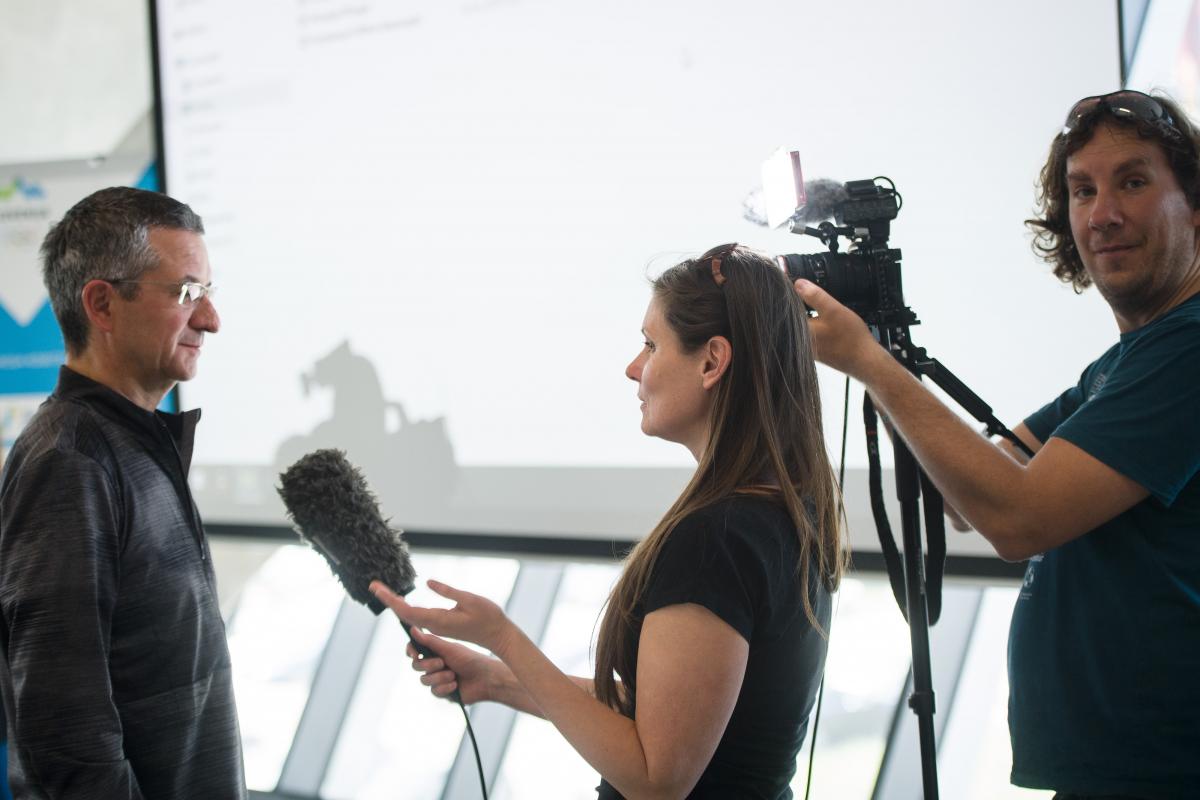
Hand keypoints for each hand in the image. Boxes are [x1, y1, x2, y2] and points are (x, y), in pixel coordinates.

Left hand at [370, 579, 515, 655]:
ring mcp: (436, 626)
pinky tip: (401, 601)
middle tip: (374, 586)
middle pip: (404, 613)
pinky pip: (418, 617)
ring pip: (410, 615)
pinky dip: (406, 607)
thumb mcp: (469, 599)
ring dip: (396, 603)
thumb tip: (428, 582)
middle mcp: (434, 625)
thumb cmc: (488, 616)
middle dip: (388, 599)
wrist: (497, 635)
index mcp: (438, 620)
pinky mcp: (440, 625)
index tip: (377, 589)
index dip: (391, 600)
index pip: (408, 610)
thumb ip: (447, 592)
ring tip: (383, 591)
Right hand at [405, 625, 509, 704]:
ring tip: (453, 675)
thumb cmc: (470, 659)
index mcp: (435, 651)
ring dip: (439, 677)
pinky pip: (434, 691)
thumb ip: (430, 641)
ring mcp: (437, 679)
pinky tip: (456, 685)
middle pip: (416, 666)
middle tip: (442, 663)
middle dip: (428, 665)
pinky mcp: (442, 692)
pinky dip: (445, 687)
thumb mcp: (449, 649)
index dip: (411, 651)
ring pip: (424, 680)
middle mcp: (434, 665)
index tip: (414, 653)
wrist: (485, 678)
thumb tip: (412, 629)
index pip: (415, 650)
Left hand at [794, 279, 884, 379]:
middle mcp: (799, 342)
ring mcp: (806, 348)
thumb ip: (814, 296)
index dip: (790, 294)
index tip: (794, 283)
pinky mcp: (815, 351)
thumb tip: (797, 283)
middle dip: (800, 304)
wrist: (865, 361)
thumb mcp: (833, 310)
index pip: (786, 309)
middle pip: (793, 317)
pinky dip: (815, 325)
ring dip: (808, 315)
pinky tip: (827, 323)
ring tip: (821, 308)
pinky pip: (810, 333)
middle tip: (810, 293)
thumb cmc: (850, 339)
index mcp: (799, 331)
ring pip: (802, 325)